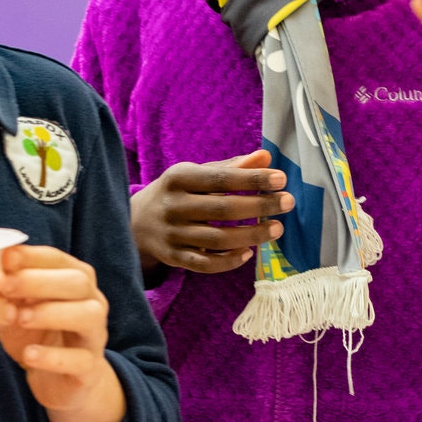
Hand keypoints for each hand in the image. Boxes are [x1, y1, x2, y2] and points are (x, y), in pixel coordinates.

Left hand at [0, 244, 124, 421]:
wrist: (58, 380)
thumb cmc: (35, 334)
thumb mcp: (18, 307)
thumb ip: (8, 287)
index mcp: (76, 280)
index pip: (59, 259)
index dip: (32, 256)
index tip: (5, 258)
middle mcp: (93, 303)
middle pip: (78, 282)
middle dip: (39, 281)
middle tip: (5, 286)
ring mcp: (94, 336)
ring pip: (87, 315)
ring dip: (52, 313)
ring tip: (19, 318)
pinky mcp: (90, 369)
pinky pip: (80, 360)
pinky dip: (53, 357)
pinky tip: (29, 355)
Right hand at [131, 150, 294, 273]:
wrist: (134, 222)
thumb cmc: (176, 193)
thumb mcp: (196, 174)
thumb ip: (231, 167)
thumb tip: (265, 157)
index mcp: (178, 178)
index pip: (220, 178)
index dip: (252, 179)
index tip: (280, 179)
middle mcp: (173, 207)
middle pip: (222, 209)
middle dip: (259, 206)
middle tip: (287, 202)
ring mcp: (172, 235)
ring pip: (217, 239)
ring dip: (251, 235)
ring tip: (277, 228)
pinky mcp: (173, 257)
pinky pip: (204, 264)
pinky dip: (228, 261)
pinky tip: (248, 252)